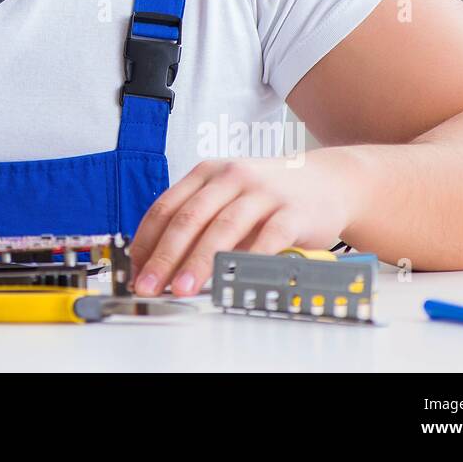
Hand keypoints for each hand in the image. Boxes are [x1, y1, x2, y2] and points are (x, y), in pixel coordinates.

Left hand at [128, 150, 363, 297]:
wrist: (327, 181)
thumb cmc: (269, 195)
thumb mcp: (227, 195)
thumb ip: (198, 222)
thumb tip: (159, 264)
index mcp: (206, 173)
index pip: (166, 207)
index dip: (147, 241)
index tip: (134, 271)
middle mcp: (231, 177)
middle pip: (189, 218)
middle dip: (164, 256)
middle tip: (149, 285)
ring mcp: (262, 192)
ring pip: (223, 228)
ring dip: (199, 261)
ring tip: (182, 288)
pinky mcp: (292, 211)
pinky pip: (267, 237)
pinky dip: (247, 260)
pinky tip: (233, 280)